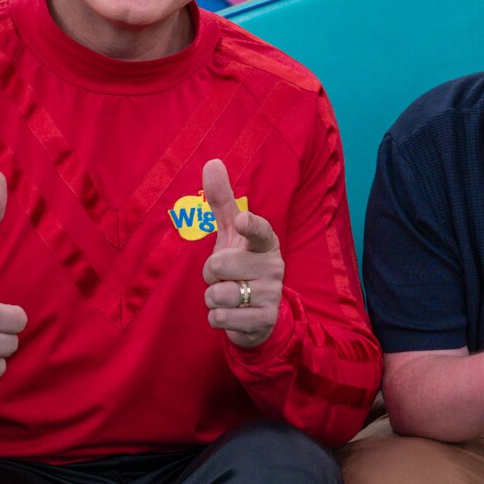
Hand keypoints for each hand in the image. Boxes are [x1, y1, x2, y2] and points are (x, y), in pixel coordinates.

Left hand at [201, 159, 285, 348]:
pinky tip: (231, 314)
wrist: (260, 314)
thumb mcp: (231, 234)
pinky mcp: (263, 321)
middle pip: (218, 265)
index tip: (242, 220)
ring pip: (217, 294)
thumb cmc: (242, 264)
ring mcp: (270, 294)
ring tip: (229, 296)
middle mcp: (272, 267)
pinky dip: (218, 318)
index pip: (260, 231)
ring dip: (213, 298)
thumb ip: (222, 200)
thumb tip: (212, 161)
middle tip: (225, 276)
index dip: (250, 226)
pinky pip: (221, 318)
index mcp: (265, 243)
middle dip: (210, 274)